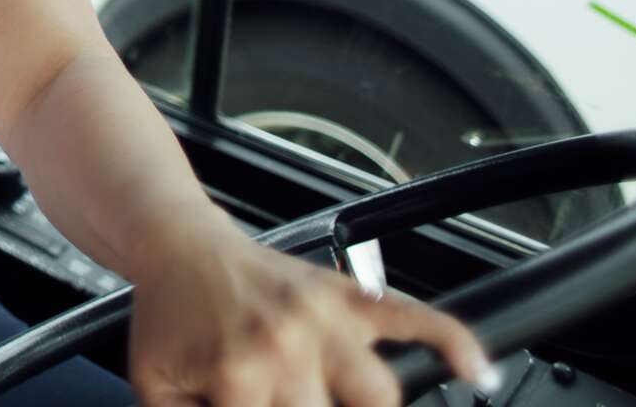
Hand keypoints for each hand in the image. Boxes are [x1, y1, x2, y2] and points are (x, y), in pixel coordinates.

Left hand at [128, 223, 494, 406]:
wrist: (178, 244)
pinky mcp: (350, 295)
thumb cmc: (171, 316)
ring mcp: (327, 318)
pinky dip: (453, 341)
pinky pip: (415, 315)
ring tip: (353, 405)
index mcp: (238, 372)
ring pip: (381, 392)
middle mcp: (290, 345)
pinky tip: (478, 372)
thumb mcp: (158, 387)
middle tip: (305, 406)